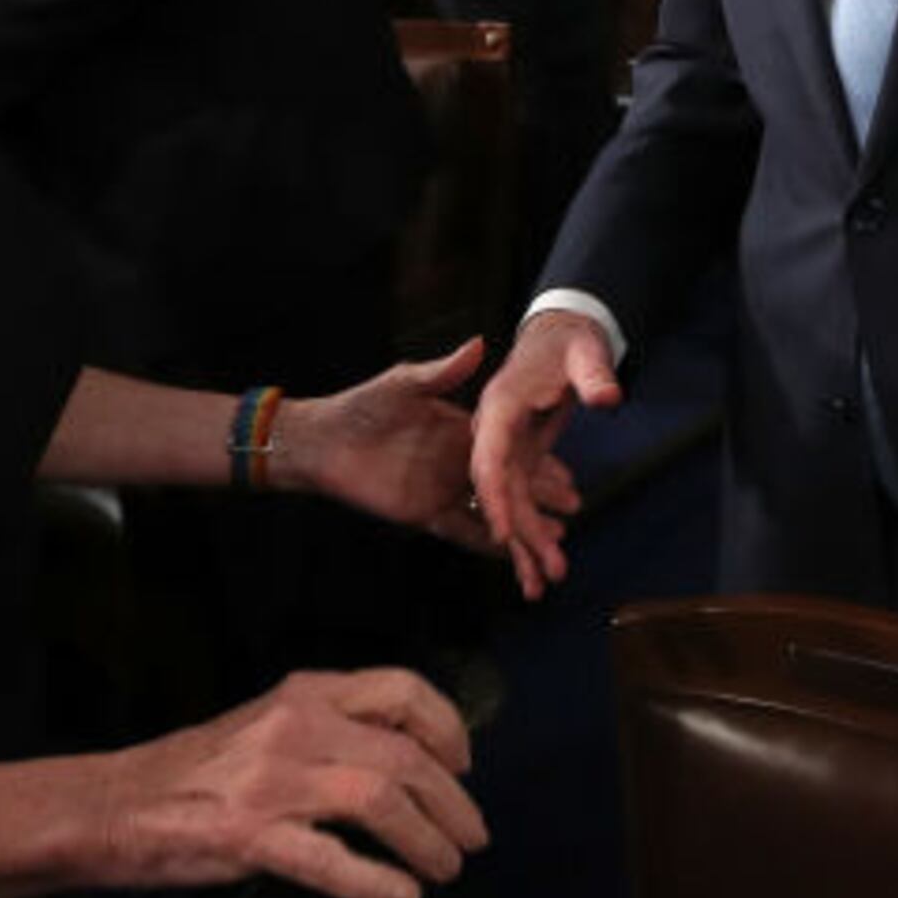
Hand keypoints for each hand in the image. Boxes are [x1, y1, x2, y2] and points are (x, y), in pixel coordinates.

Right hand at [95, 667, 485, 897]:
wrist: (114, 805)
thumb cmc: (199, 770)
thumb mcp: (271, 724)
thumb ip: (332, 728)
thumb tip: (410, 759)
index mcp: (305, 693)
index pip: (402, 689)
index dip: (448, 728)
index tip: (464, 766)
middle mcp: (295, 725)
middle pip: (404, 754)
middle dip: (453, 800)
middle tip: (471, 838)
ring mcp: (271, 781)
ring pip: (380, 799)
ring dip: (428, 839)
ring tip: (447, 870)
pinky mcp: (249, 837)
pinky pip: (330, 860)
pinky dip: (376, 882)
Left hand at [274, 341, 578, 554]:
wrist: (323, 440)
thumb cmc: (361, 406)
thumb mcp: (404, 382)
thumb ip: (444, 371)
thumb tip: (481, 344)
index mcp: (460, 431)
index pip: (511, 449)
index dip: (540, 461)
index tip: (570, 470)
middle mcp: (457, 463)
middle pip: (509, 484)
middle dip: (542, 497)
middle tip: (575, 508)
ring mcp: (441, 490)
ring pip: (491, 513)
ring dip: (521, 527)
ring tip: (555, 540)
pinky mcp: (421, 514)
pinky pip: (459, 532)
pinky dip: (484, 543)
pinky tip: (510, 553)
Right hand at [468, 310, 624, 600]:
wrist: (561, 337)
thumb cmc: (570, 341)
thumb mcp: (586, 351)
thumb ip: (594, 375)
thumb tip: (608, 399)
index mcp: (500, 407)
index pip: (490, 457)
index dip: (494, 496)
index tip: (503, 534)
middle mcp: (493, 432)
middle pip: (500, 491)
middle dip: (520, 535)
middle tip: (547, 576)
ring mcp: (504, 448)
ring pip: (509, 502)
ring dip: (527, 542)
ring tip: (545, 584)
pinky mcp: (519, 458)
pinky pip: (522, 498)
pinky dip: (533, 528)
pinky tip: (546, 560)